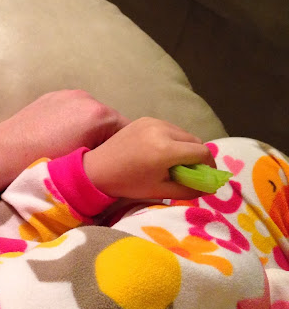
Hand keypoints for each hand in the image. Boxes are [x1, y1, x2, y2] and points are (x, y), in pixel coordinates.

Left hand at [0, 90, 129, 182]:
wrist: (0, 156)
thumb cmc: (42, 165)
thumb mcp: (84, 166)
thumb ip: (108, 160)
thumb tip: (118, 164)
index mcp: (99, 113)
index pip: (130, 134)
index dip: (127, 155)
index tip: (120, 171)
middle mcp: (86, 98)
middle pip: (111, 123)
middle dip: (108, 143)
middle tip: (98, 165)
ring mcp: (66, 95)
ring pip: (92, 117)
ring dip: (91, 133)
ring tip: (77, 154)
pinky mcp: (50, 97)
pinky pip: (73, 111)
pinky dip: (74, 125)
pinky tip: (60, 142)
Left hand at [83, 117, 215, 198]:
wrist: (97, 169)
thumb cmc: (128, 184)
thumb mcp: (161, 190)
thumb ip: (190, 188)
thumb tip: (211, 186)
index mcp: (166, 149)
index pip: (202, 152)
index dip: (209, 166)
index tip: (204, 177)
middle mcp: (162, 130)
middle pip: (195, 140)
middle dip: (196, 157)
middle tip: (188, 171)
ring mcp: (153, 121)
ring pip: (183, 133)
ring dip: (185, 147)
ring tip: (172, 162)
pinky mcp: (145, 119)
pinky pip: (169, 128)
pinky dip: (172, 139)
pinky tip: (159, 152)